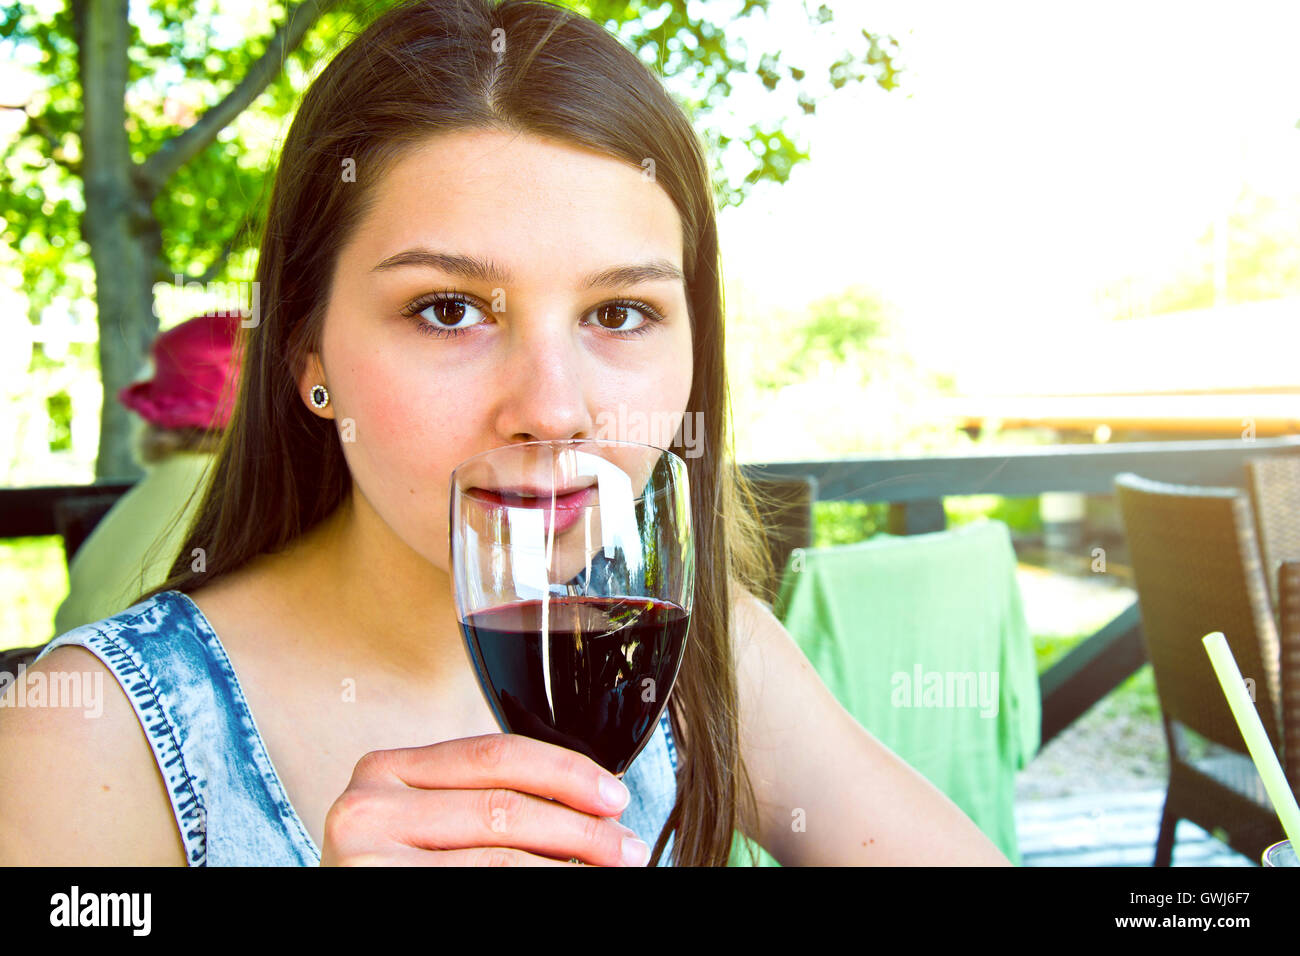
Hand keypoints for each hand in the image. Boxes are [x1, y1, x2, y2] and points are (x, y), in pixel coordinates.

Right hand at [319, 733, 651, 865]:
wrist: (350, 919)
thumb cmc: (401, 869)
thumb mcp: (431, 823)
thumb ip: (485, 800)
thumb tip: (588, 805)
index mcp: (386, 769)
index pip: (494, 754)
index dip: (566, 772)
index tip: (615, 797)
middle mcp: (367, 806)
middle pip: (503, 806)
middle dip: (580, 828)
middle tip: (627, 847)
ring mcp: (366, 857)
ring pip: (500, 856)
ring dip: (569, 864)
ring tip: (610, 869)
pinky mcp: (378, 893)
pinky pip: (483, 888)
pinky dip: (537, 886)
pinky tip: (568, 886)